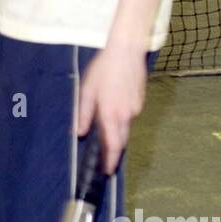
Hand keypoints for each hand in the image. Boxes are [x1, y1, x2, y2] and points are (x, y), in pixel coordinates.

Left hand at [76, 42, 146, 173]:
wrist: (126, 51)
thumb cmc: (104, 69)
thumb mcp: (87, 91)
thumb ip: (84, 114)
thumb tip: (79, 133)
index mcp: (111, 113)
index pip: (113, 144)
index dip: (110, 160)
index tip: (107, 171)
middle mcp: (126, 114)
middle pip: (121, 139)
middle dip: (114, 150)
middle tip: (106, 160)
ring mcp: (136, 108)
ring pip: (126, 126)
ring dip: (117, 131)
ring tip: (107, 130)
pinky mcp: (140, 100)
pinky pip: (130, 115)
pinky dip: (122, 117)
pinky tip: (115, 107)